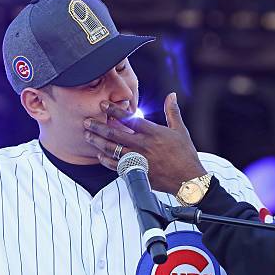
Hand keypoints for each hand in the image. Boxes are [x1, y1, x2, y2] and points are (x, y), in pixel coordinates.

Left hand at [84, 93, 206, 193]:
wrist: (188, 179)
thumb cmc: (185, 155)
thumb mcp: (180, 130)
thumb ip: (172, 112)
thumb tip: (172, 95)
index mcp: (153, 133)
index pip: (129, 119)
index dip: (114, 111)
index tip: (103, 105)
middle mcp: (143, 145)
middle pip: (114, 133)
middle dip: (98, 126)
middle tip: (87, 121)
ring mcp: (138, 159)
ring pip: (111, 149)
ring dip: (97, 141)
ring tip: (87, 135)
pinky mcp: (136, 172)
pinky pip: (115, 166)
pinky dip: (105, 160)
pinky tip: (99, 154)